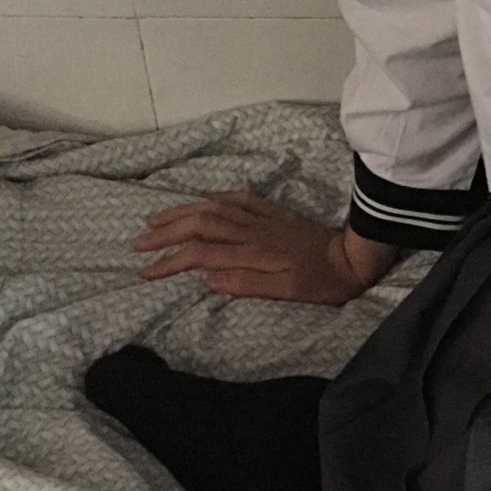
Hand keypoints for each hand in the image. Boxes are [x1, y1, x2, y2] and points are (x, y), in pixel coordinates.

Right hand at [133, 191, 396, 305]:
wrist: (353, 257)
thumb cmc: (322, 283)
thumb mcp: (287, 292)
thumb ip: (247, 284)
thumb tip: (208, 279)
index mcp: (252, 252)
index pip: (199, 254)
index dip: (169, 262)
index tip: (146, 273)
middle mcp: (251, 229)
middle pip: (197, 224)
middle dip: (164, 233)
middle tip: (137, 244)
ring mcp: (261, 216)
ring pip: (211, 207)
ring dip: (179, 212)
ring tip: (153, 221)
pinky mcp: (272, 211)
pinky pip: (235, 197)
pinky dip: (211, 198)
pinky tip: (199, 201)